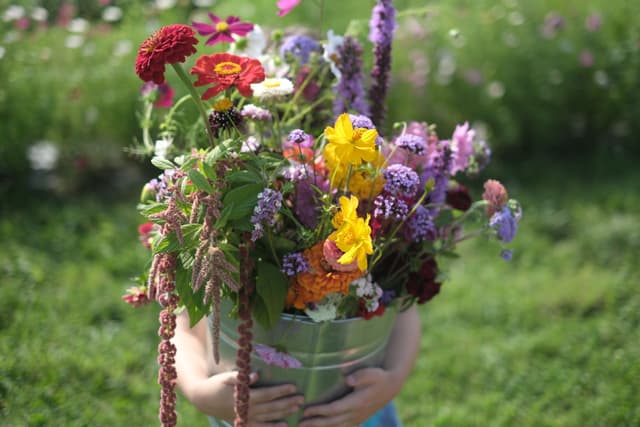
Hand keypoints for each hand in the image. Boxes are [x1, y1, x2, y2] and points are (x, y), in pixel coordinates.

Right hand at [189, 371, 303, 426]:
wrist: (204, 399)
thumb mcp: (227, 377)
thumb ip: (241, 377)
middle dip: (288, 402)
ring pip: (270, 417)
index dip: (281, 390)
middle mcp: (249, 409)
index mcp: (246, 396)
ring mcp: (247, 418)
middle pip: (272, 407)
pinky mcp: (245, 423)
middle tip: (302, 398)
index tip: (293, 386)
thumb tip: (256, 375)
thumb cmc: (217, 384)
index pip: (268, 394)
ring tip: (297, 408)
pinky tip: (285, 425)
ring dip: (284, 412)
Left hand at [298, 368, 399, 426]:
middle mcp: (356, 413)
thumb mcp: (372, 373)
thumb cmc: (379, 376)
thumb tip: (348, 379)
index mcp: (357, 402)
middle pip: (332, 421)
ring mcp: (357, 418)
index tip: (306, 410)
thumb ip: (360, 376)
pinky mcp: (358, 419)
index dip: (319, 411)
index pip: (334, 409)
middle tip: (299, 424)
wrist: (391, 386)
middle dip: (315, 423)